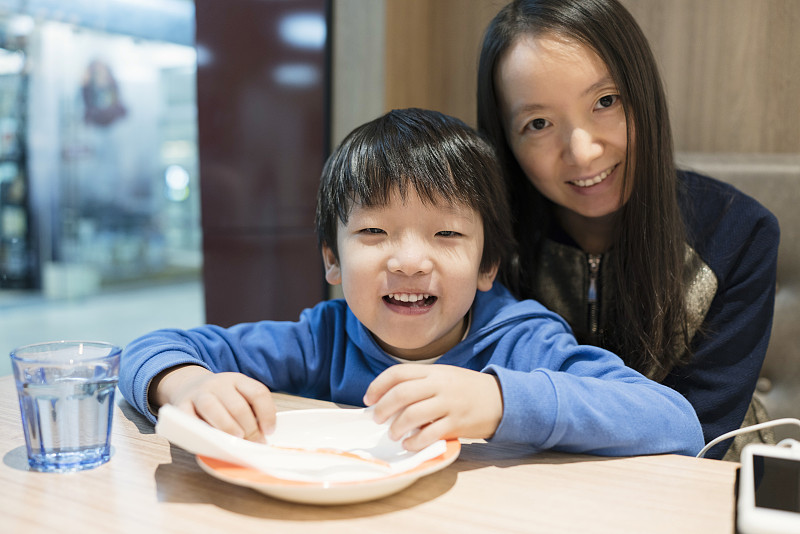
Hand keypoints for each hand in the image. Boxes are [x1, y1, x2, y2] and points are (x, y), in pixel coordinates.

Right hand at [151, 365, 275, 442]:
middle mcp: (219, 384)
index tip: (269, 432)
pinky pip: (188, 417)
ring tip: (236, 440)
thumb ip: (250, 412)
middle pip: (238, 406)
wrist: (188, 385)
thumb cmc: (221, 399)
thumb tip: (261, 439)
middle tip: (253, 444)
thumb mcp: (238, 396)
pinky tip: (209, 439)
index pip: (258, 393)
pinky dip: (199, 429)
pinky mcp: (181, 405)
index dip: (267, 414)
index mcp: (238, 380)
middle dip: (249, 429)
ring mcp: (199, 393)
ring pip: (213, 408)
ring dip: (227, 427)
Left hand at [363, 364, 503, 450]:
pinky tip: (410, 444)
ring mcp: (449, 404)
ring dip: (397, 426)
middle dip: (383, 408)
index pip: (398, 373)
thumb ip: (421, 384)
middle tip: (377, 419)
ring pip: (413, 414)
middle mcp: (440, 385)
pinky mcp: (457, 423)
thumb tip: (388, 400)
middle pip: (401, 393)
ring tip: (394, 434)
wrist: (502, 399)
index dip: (378, 386)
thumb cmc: (467, 390)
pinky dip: (415, 441)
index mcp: (433, 371)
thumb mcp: (444, 377)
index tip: (369, 399)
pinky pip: (430, 434)